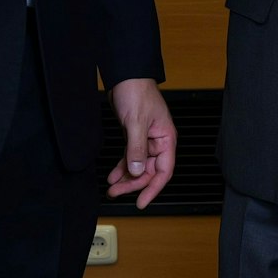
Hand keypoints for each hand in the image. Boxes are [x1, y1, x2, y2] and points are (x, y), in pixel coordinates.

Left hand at [105, 78, 176, 208]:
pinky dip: (122, 167)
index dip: (153, 189)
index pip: (163, 171)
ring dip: (126, 178)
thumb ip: (136, 149)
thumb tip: (137, 172)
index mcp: (166, 139)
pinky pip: (130, 157)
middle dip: (133, 184)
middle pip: (148, 171)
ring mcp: (146, 139)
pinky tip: (112, 175)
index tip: (141, 202)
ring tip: (112, 188)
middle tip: (116, 193)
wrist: (125, 76)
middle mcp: (158, 142)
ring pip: (138, 166)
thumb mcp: (136, 122)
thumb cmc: (137, 93)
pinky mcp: (134, 136)